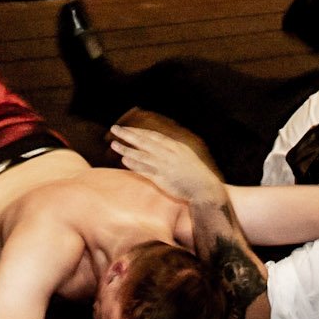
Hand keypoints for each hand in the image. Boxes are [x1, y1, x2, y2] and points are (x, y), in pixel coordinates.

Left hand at [108, 125, 225, 206]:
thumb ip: (173, 150)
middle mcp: (168, 153)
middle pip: (144, 141)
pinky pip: (145, 169)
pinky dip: (134, 164)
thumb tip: (163, 146)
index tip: (127, 129)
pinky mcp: (162, 178)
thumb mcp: (186, 156)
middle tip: (114, 129)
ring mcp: (165, 165)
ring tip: (113, 144)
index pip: (152, 135)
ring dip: (126, 149)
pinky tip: (124, 161)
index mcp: (175, 146)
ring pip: (141, 154)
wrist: (205, 189)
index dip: (138, 132)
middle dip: (128, 134)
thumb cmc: (196, 174)